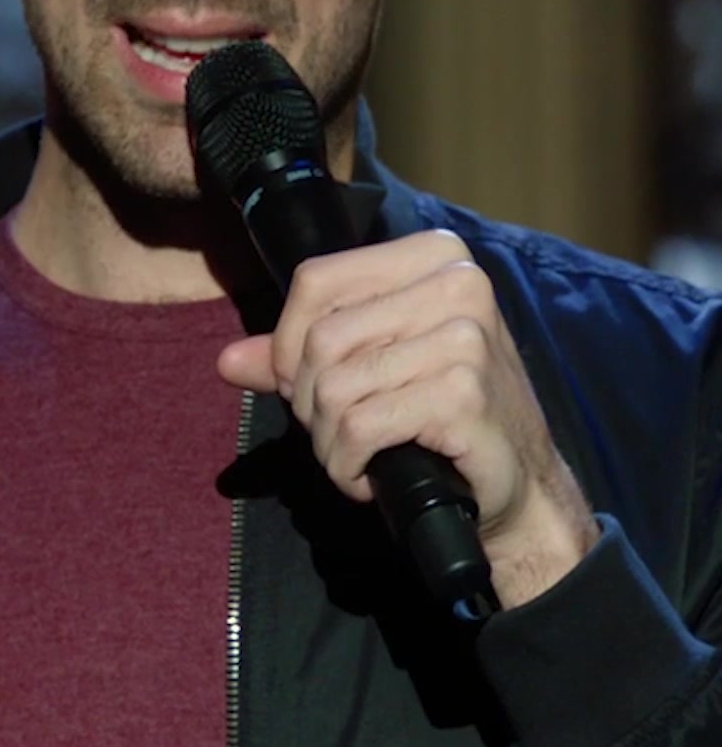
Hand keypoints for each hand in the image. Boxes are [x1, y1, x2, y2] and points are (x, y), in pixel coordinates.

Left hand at [217, 230, 598, 607]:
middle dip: (311, 403)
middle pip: (321, 339)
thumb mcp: (375, 370)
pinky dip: (348, 467)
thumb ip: (302, 358)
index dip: (289, 342)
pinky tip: (371, 479)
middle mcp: (457, 284)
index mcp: (435, 257)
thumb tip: (228, 361)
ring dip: (329, 443)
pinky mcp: (462, 392)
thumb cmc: (443, 422)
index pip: (317, 279)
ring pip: (335, 389)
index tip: (305, 386)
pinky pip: (360, 428)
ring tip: (358, 458)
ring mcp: (464, 337)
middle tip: (340, 434)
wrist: (518, 489)